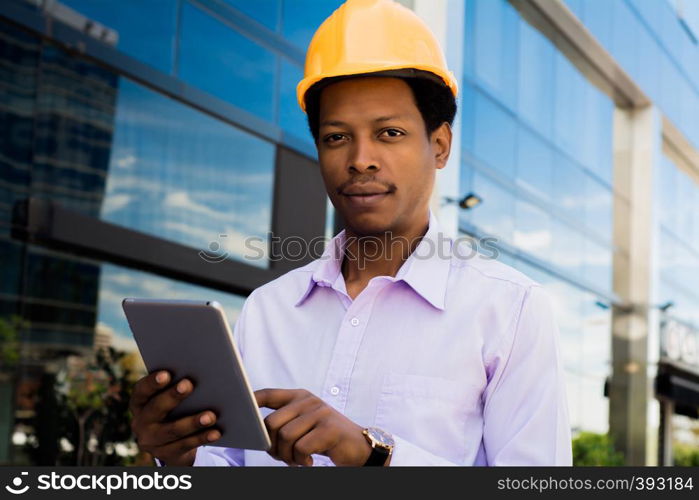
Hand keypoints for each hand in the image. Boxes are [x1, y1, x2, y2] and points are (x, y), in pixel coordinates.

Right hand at [129, 371, 220, 465]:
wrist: (172, 442)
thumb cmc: (175, 408)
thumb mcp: (170, 397)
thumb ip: (177, 384)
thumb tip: (200, 371)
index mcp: (139, 403)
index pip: (141, 390)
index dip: (152, 382)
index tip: (166, 374)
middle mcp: (140, 422)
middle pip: (156, 408)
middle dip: (173, 396)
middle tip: (189, 385)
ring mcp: (151, 441)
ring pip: (172, 431)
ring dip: (192, 422)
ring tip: (211, 416)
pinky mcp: (165, 454)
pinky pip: (185, 445)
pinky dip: (202, 438)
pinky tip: (216, 432)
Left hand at [255, 388, 371, 466]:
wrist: (359, 447)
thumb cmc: (324, 438)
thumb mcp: (304, 424)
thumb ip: (284, 421)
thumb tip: (256, 430)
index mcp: (300, 396)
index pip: (269, 394)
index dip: (251, 401)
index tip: (240, 411)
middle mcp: (309, 400)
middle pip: (272, 423)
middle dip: (272, 446)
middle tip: (283, 457)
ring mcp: (320, 412)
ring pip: (285, 437)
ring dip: (287, 456)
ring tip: (298, 460)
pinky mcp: (329, 428)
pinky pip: (301, 447)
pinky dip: (301, 460)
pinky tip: (309, 461)